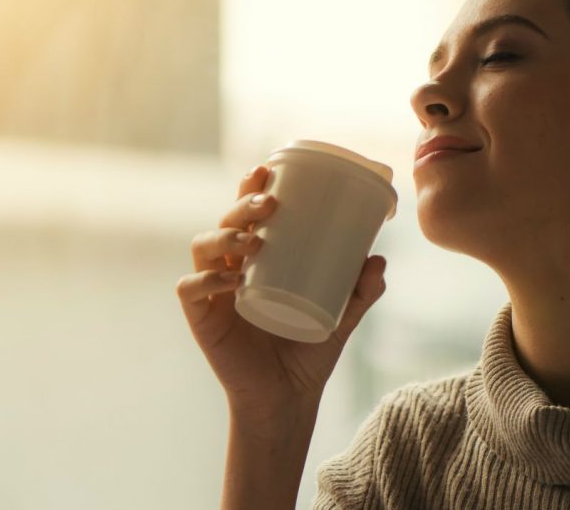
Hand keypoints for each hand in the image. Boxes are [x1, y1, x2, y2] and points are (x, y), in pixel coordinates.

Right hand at [175, 164, 387, 417]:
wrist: (288, 398)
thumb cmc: (308, 351)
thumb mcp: (342, 316)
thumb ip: (362, 290)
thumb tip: (378, 259)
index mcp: (257, 258)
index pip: (247, 213)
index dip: (250, 187)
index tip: (267, 171)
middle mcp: (230, 267)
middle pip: (224, 221)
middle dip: (241, 205)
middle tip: (269, 206)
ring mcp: (212, 292)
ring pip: (202, 247)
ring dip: (224, 237)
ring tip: (254, 243)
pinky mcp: (201, 319)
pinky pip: (190, 290)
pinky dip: (205, 280)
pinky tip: (228, 281)